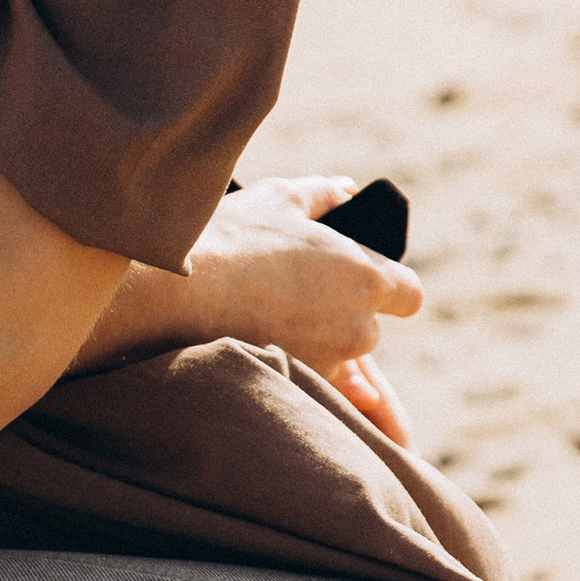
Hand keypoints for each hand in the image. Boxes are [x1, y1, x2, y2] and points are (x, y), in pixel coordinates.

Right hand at [79, 174, 423, 443]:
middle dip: (340, 314)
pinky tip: (248, 335)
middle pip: (367, 329)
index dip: (388, 288)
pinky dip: (285, 361)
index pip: (409, 295)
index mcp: (366, 278)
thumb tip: (347, 191)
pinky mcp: (292, 388)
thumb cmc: (230, 238)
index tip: (357, 281)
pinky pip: (304, 378)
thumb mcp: (280, 198)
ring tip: (262, 313)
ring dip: (312, 341)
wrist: (170, 294)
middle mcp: (357, 329)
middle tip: (291, 291)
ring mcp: (326, 365)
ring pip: (334, 357)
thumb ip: (325, 194)